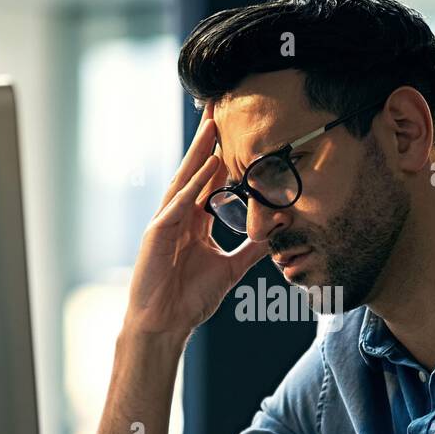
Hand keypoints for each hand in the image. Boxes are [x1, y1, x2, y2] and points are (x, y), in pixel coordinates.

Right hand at [123, 100, 267, 336]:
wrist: (164, 325)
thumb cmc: (189, 299)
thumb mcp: (230, 268)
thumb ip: (252, 249)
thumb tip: (277, 233)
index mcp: (194, 222)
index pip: (209, 181)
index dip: (222, 156)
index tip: (237, 131)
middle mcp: (178, 216)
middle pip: (196, 171)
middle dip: (208, 141)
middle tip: (220, 108)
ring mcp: (165, 222)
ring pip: (185, 180)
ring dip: (200, 151)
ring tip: (214, 124)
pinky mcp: (157, 234)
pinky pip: (179, 203)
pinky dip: (194, 184)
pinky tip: (208, 164)